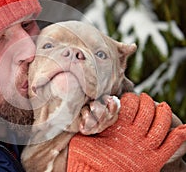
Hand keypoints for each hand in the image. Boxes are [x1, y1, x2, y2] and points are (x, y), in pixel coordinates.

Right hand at [67, 93, 185, 171]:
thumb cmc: (85, 157)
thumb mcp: (83, 137)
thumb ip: (90, 123)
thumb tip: (91, 109)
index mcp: (117, 128)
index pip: (129, 104)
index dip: (130, 98)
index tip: (129, 98)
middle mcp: (133, 136)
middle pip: (147, 111)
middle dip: (146, 101)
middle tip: (144, 98)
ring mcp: (145, 149)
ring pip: (161, 125)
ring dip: (164, 113)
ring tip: (163, 107)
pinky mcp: (153, 162)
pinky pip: (171, 146)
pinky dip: (179, 136)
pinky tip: (184, 129)